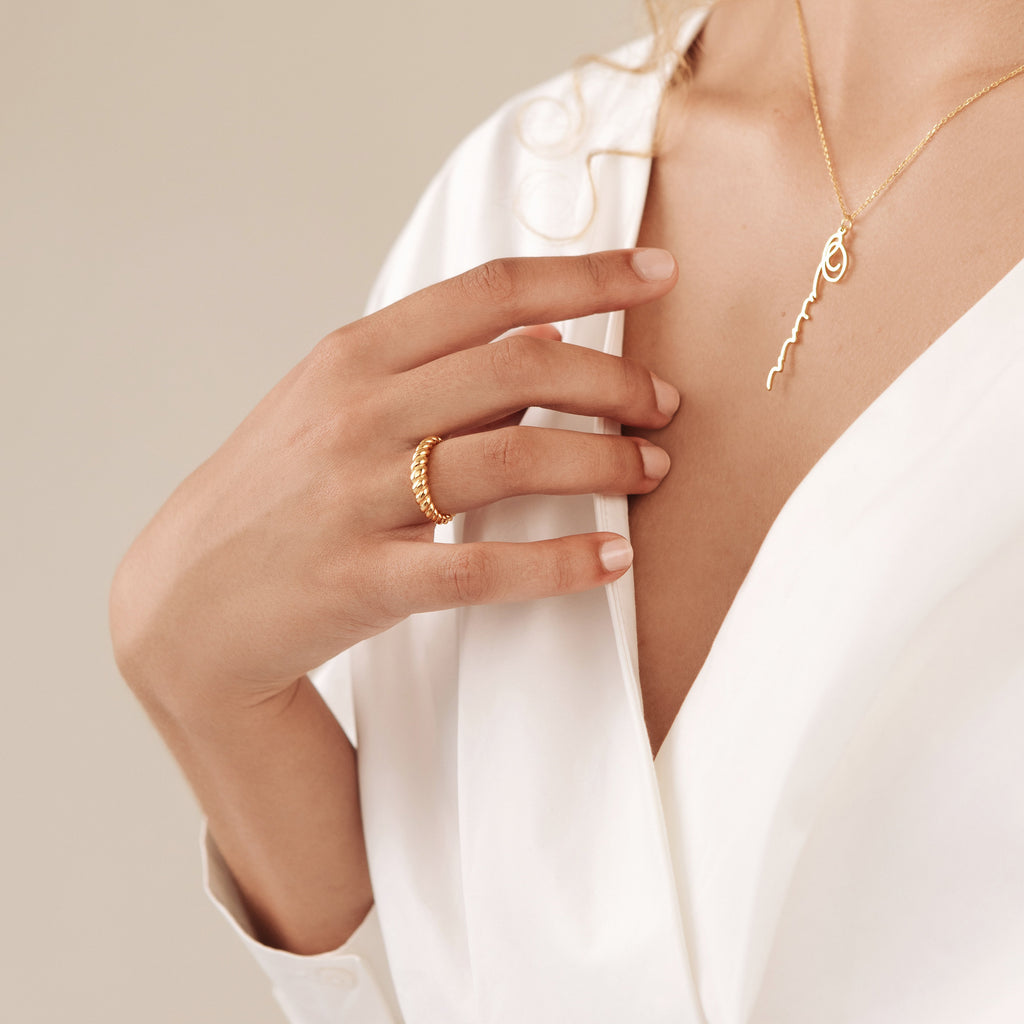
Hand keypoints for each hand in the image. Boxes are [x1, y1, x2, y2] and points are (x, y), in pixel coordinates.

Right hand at [109, 248, 679, 714]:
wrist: (189, 601)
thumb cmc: (274, 494)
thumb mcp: (330, 404)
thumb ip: (429, 367)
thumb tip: (541, 333)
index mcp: (355, 357)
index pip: (490, 292)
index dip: (587, 275)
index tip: (658, 273)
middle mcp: (359, 413)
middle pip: (523, 368)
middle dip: (615, 381)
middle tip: (662, 405)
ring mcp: (359, 496)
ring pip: (517, 458)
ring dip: (606, 461)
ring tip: (650, 471)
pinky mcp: (367, 580)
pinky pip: (485, 566)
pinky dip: (562, 561)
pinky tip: (611, 560)